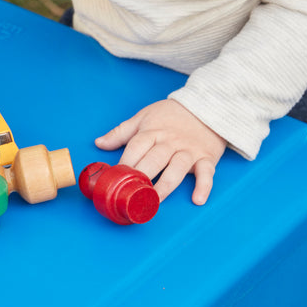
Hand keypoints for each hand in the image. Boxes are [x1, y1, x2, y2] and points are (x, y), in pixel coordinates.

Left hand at [95, 99, 226, 204]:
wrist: (205, 106)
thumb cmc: (170, 114)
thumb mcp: (143, 117)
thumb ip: (121, 132)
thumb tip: (99, 143)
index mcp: (152, 132)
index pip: (136, 148)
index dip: (125, 162)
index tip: (116, 177)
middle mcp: (170, 142)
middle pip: (154, 160)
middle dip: (142, 176)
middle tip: (132, 193)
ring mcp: (189, 150)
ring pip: (177, 168)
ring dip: (166, 185)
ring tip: (155, 200)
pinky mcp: (207, 157)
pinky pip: (207, 173)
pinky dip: (204, 186)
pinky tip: (197, 200)